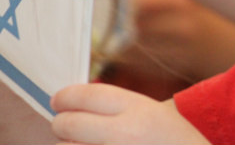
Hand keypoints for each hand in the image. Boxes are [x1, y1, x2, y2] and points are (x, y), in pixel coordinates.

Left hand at [51, 83, 209, 144]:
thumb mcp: (155, 115)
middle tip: (64, 126)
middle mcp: (123, 134)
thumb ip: (119, 107)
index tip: (58, 101)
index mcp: (137, 109)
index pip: (84, 95)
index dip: (64, 97)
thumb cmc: (176, 144)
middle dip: (61, 124)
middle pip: (67, 124)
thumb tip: (76, 103)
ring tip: (85, 144)